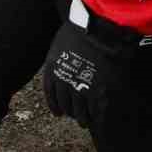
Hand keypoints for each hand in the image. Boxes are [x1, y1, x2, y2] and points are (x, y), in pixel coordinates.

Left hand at [42, 5, 135, 130]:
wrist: (101, 29)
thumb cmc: (83, 29)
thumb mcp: (61, 43)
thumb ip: (60, 59)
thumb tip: (63, 70)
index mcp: (53, 70)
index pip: (51, 95)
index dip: (55, 105)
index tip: (59, 112)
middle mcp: (64, 83)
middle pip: (65, 106)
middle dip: (70, 112)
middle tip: (75, 115)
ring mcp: (82, 90)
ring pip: (79, 113)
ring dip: (82, 119)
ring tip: (86, 121)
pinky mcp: (100, 95)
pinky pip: (96, 114)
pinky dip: (97, 121)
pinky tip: (98, 123)